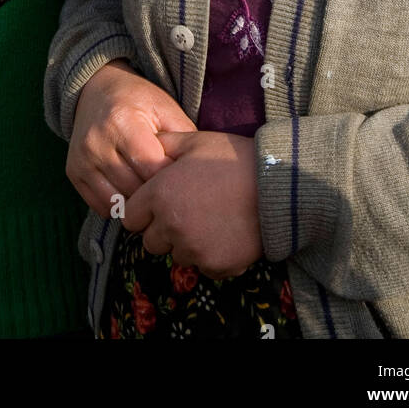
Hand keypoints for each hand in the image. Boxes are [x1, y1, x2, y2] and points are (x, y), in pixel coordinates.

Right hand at [67, 61, 196, 217]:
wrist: (96, 89)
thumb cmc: (137, 100)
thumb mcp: (164, 108)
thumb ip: (182, 139)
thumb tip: (195, 176)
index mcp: (122, 122)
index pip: (152, 169)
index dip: (172, 178)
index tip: (182, 177)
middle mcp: (97, 142)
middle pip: (135, 190)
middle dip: (156, 193)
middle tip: (170, 189)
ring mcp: (82, 160)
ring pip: (118, 204)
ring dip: (138, 204)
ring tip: (152, 193)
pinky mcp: (74, 172)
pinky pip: (102, 207)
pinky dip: (120, 206)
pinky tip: (132, 192)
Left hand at [122, 129, 262, 279]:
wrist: (277, 184)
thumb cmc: (233, 158)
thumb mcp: (194, 140)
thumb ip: (163, 145)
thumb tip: (147, 146)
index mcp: (159, 195)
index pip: (130, 218)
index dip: (144, 210)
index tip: (160, 203)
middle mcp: (171, 227)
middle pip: (151, 242)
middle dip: (163, 229)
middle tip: (187, 210)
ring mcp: (194, 250)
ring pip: (177, 255)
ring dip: (187, 243)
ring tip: (210, 219)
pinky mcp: (217, 266)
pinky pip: (204, 267)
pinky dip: (211, 256)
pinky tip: (225, 233)